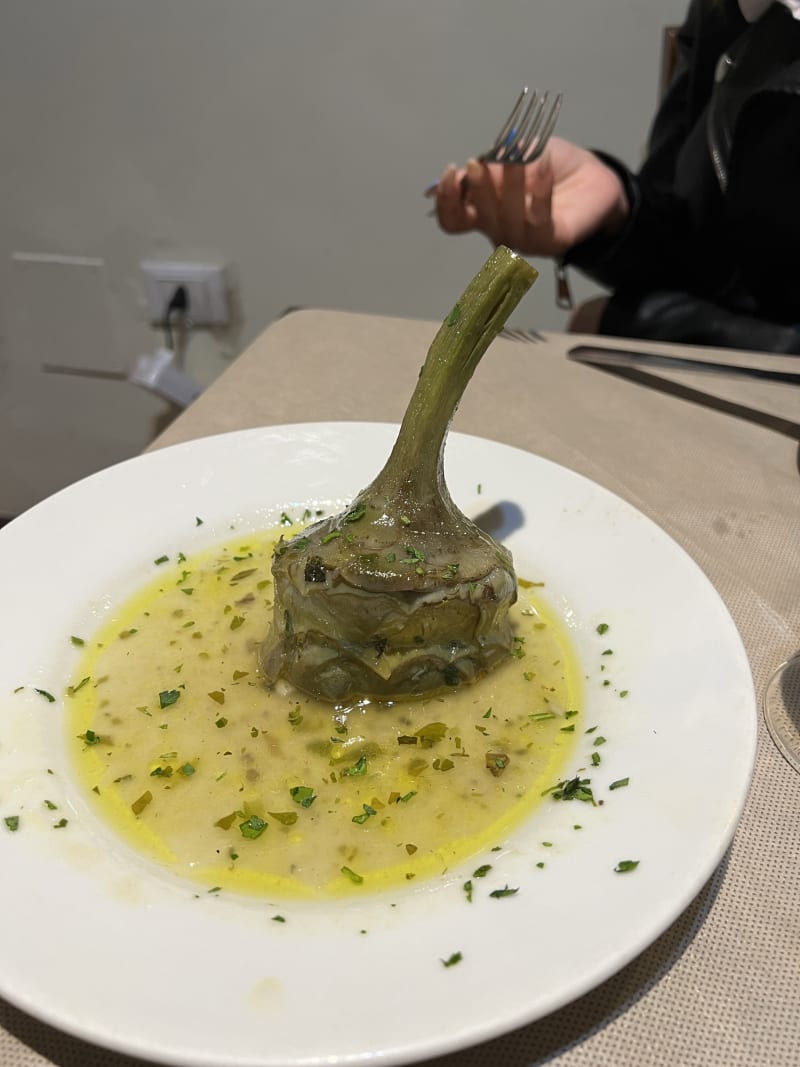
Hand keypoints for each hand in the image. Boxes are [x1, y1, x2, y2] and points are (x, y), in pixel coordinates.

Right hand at [433, 137, 628, 258]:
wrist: (593, 176)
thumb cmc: (551, 167)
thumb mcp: (518, 155)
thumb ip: (493, 164)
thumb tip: (465, 171)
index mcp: (484, 212)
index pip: (454, 220)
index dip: (446, 201)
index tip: (452, 170)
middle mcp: (500, 230)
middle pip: (477, 219)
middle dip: (478, 189)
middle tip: (483, 162)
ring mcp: (525, 240)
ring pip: (507, 220)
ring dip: (511, 185)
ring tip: (521, 157)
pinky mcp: (551, 242)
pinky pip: (539, 219)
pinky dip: (540, 189)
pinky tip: (544, 164)